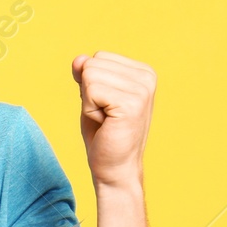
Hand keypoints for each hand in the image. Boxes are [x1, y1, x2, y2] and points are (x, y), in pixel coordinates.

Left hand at [71, 51, 155, 188]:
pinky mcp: (131, 104)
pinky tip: (105, 124)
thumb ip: (86, 73)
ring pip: (89, 75)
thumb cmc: (103, 134)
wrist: (114, 169)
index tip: (106, 106)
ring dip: (89, 102)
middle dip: (89, 93)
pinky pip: (91, 91)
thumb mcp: (91, 96)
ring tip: (106, 121)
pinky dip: (89, 110)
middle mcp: (147, 78)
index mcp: (143, 72)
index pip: (98, 57)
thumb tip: (79, 59)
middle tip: (105, 116)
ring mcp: (141, 90)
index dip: (92, 84)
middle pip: (92, 63)